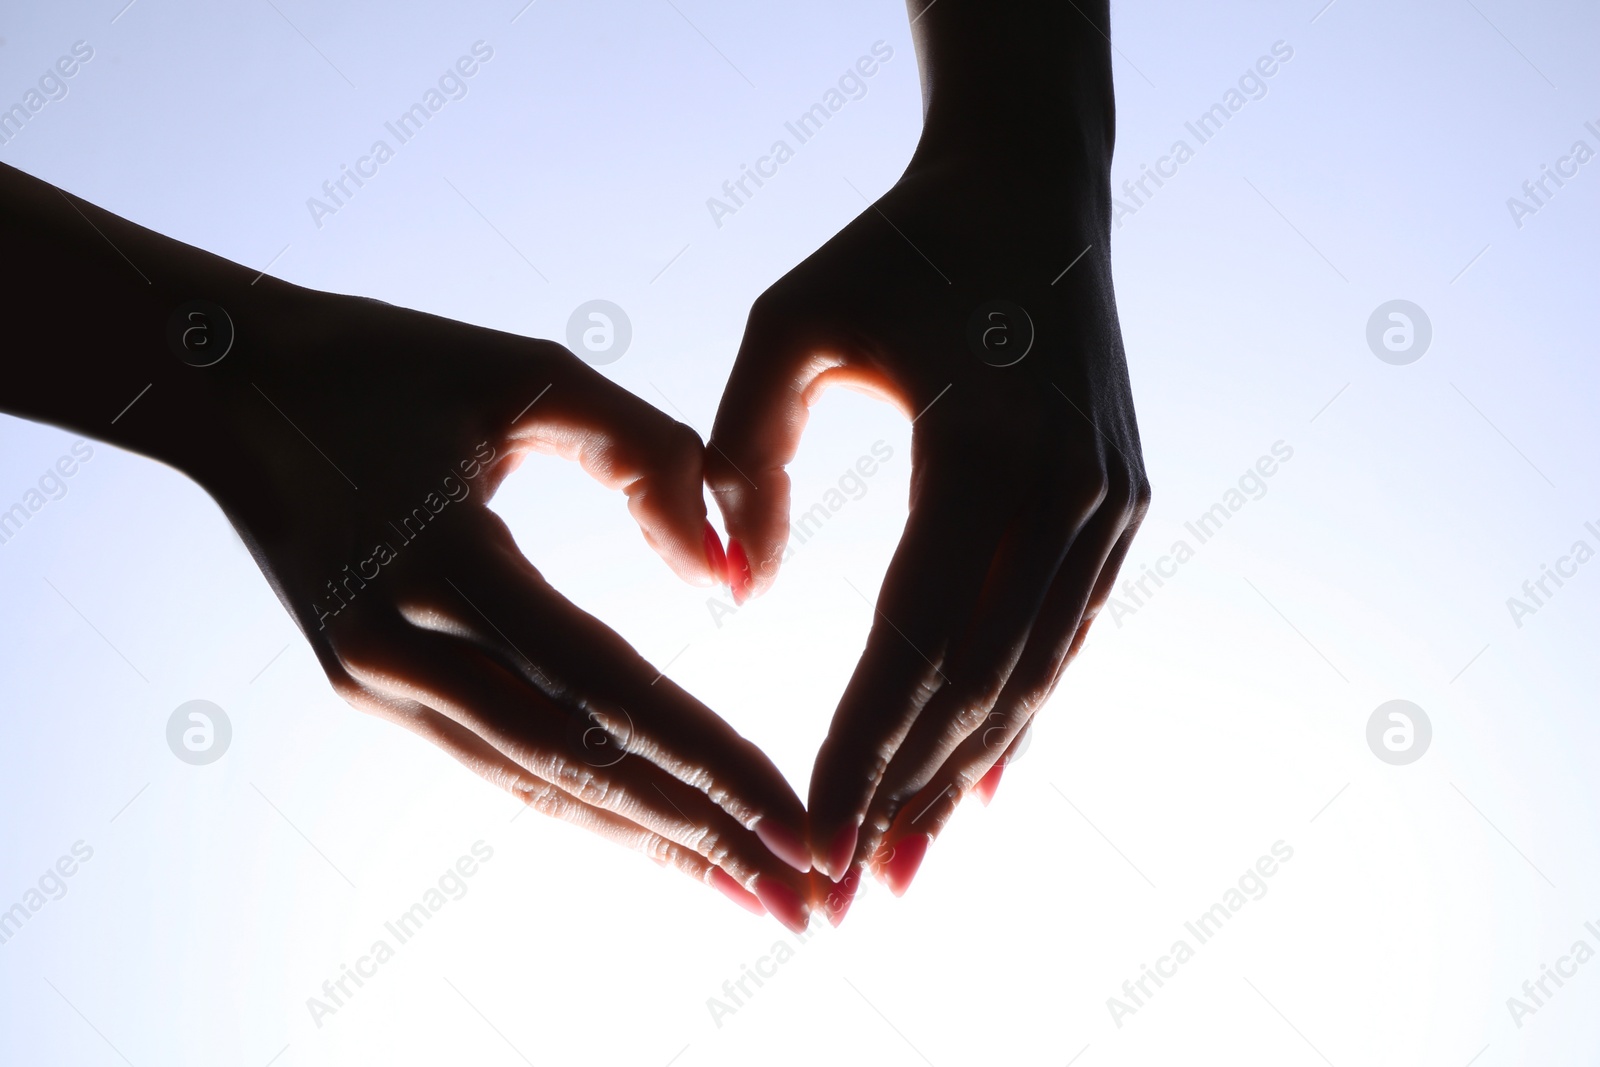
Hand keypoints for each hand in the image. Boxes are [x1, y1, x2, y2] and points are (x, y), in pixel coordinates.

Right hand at [190, 287, 817, 930]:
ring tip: (744, 892)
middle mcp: (399, 648)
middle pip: (576, 764)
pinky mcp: (368, 691)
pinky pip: (495, 762)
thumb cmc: (385, 362)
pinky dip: (580, 805)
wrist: (223, 390)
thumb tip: (727, 576)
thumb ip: (649, 457)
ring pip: (535, 784)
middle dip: (697, 834)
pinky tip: (649, 835)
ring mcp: (373, 683)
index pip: (603, 685)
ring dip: (646, 841)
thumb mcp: (528, 375)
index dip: (704, 758)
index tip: (791, 817)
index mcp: (442, 560)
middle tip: (801, 902)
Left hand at [705, 153, 1148, 915]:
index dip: (862, 740)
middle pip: (978, 676)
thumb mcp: (787, 323)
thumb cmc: (892, 252)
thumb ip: (742, 455)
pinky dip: (1017, 714)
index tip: (812, 825)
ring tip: (909, 860)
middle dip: (911, 789)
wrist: (1031, 195)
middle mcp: (1066, 489)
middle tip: (854, 888)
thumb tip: (739, 592)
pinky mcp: (1121, 508)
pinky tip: (980, 782)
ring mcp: (1108, 505)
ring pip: (1028, 672)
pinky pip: (1063, 635)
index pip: (914, 630)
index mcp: (983, 443)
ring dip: (966, 772)